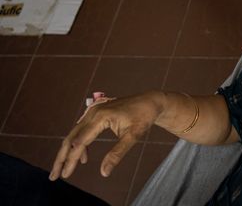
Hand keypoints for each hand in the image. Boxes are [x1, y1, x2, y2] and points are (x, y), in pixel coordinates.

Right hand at [49, 92, 163, 179]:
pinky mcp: (96, 114)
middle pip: (71, 138)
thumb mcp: (133, 136)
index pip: (80, 142)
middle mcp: (93, 112)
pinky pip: (83, 131)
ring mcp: (93, 112)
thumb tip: (104, 173)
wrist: (151, 101)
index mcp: (101, 117)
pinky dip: (80, 145)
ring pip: (74, 135)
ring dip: (68, 152)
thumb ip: (117, 154)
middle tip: (54, 176)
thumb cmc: (144, 117)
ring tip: (63, 170)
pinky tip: (84, 158)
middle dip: (62, 158)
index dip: (71, 160)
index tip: (66, 174)